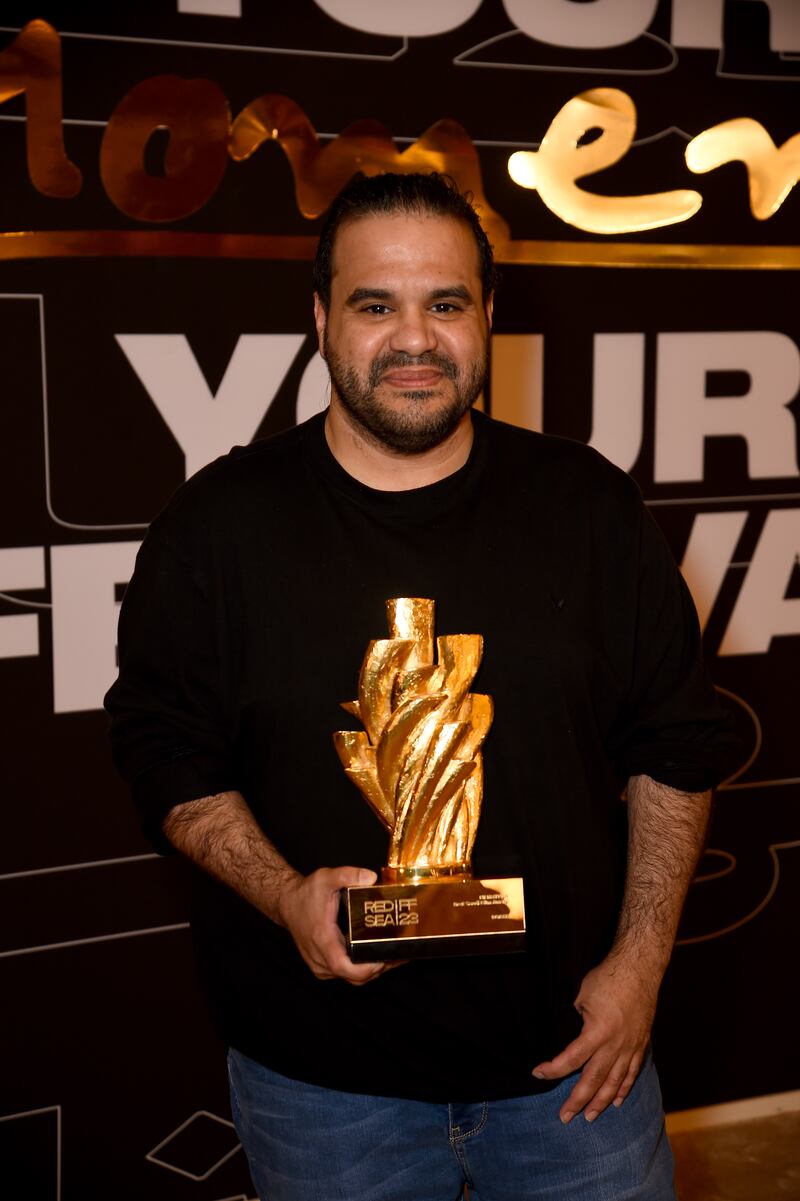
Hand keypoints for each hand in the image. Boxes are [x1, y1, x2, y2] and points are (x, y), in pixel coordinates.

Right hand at [278, 865, 389, 985]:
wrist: (287, 903)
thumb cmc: (306, 894)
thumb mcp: (326, 878)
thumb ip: (348, 875)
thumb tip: (371, 878)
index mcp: (322, 939)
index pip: (343, 966)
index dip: (365, 969)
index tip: (383, 961)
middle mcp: (320, 957)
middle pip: (352, 977)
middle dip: (377, 970)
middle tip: (398, 956)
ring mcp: (320, 965)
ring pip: (349, 978)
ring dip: (371, 971)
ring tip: (392, 957)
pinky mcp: (322, 966)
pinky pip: (344, 974)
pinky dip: (361, 970)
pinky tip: (375, 957)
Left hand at [532, 956, 658, 1122]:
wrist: (639, 969)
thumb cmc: (607, 978)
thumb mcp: (581, 996)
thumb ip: (574, 1019)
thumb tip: (565, 1035)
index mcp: (598, 1032)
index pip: (571, 1059)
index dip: (552, 1070)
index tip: (538, 1074)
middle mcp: (615, 1045)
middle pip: (593, 1080)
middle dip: (577, 1100)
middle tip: (565, 1117)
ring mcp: (630, 1047)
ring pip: (615, 1082)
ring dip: (601, 1102)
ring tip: (590, 1117)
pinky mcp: (641, 1044)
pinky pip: (632, 1073)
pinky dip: (624, 1089)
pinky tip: (617, 1102)